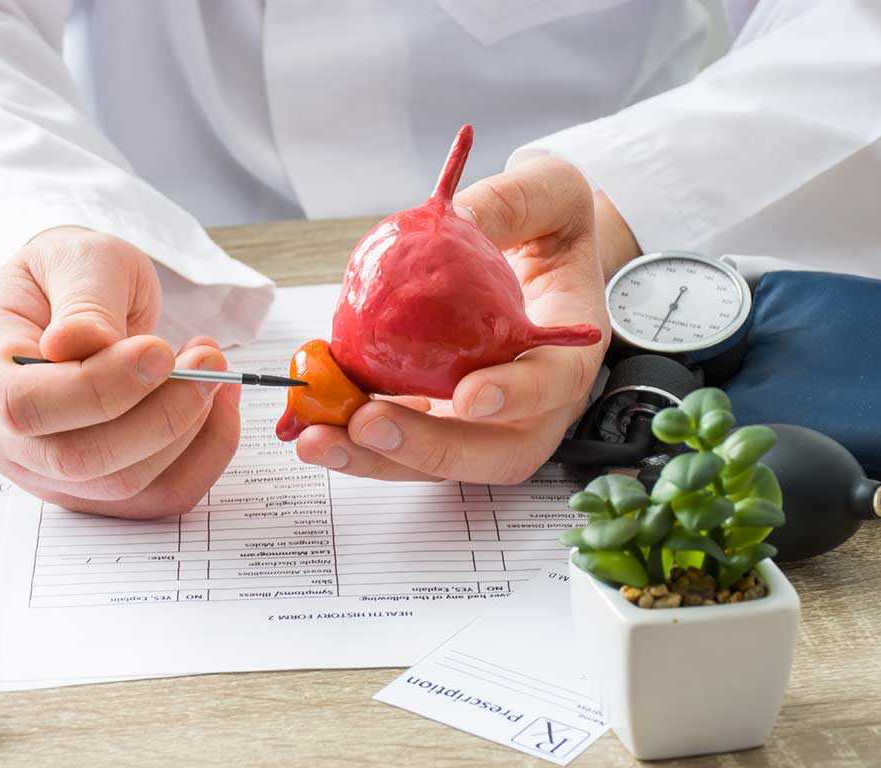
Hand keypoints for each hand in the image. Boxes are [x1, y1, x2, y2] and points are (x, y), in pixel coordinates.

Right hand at [0, 227, 240, 517]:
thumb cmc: (67, 274)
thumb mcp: (76, 256)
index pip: (24, 405)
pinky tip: (216, 405)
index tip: (160, 351)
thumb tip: (80, 342)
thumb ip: (83, 298)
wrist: (71, 298)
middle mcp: (0, 431)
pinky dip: (201, 456)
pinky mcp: (91, 486)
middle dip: (158, 417)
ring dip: (186, 432)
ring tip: (212, 369)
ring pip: (121, 485)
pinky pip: (155, 498)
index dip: (98, 389)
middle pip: (74, 460)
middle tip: (208, 362)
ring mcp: (43, 468)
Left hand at [293, 156, 621, 483]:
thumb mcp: (544, 193)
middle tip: (366, 423)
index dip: (516, 397)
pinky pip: (400, 438)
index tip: (470, 396)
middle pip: (491, 452)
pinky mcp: (440, 420)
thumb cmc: (550, 226)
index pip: (553, 385)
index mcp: (570, 350)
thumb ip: (507, 204)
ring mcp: (485, 423)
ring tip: (315, 439)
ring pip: (438, 461)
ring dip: (373, 457)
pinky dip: (354, 433)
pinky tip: (311, 415)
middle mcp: (533, 404)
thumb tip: (455, 218)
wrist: (538, 255)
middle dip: (425, 448)